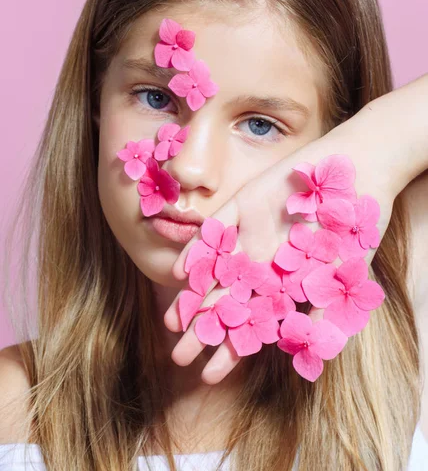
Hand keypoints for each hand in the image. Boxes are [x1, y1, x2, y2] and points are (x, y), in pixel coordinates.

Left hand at [163, 106, 398, 384]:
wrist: (356, 169)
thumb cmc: (355, 223)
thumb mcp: (345, 274)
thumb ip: (321, 309)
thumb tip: (299, 348)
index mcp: (283, 283)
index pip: (252, 322)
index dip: (230, 349)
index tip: (207, 375)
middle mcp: (262, 262)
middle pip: (228, 302)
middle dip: (204, 329)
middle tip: (177, 354)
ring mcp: (250, 234)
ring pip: (215, 272)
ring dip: (194, 295)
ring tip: (170, 322)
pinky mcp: (244, 205)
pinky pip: (216, 230)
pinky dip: (199, 249)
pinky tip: (181, 271)